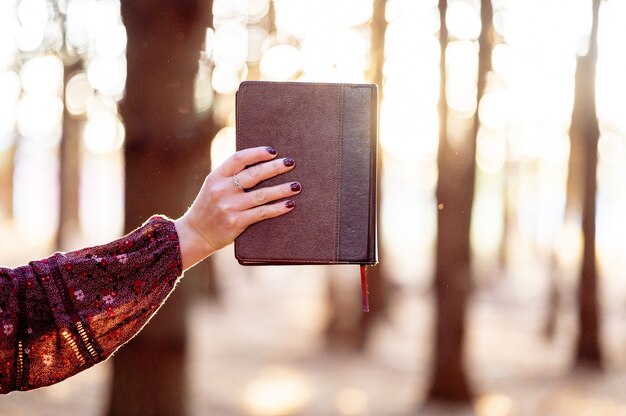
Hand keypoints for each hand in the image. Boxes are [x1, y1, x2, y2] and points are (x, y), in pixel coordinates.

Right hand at [174, 146, 299, 268]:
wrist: (196, 234)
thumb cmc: (210, 207)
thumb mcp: (213, 186)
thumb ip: (231, 175)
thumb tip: (261, 163)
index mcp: (216, 176)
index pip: (238, 159)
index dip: (257, 153)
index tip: (273, 151)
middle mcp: (222, 190)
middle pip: (254, 175)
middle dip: (275, 167)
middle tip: (291, 163)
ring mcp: (229, 206)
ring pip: (262, 195)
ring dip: (282, 189)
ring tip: (296, 185)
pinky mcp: (236, 222)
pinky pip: (262, 213)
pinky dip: (278, 208)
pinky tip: (289, 204)